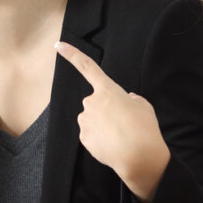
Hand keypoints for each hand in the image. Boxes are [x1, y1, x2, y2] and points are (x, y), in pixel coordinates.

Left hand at [55, 41, 169, 202]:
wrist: (139, 157)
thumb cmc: (144, 129)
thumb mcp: (143, 107)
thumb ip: (131, 99)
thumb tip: (125, 100)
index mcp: (107, 89)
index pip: (87, 67)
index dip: (71, 54)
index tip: (58, 45)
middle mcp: (91, 101)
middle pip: (95, 103)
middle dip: (106, 111)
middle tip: (123, 124)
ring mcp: (85, 119)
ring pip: (92, 120)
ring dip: (103, 126)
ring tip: (120, 136)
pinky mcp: (82, 136)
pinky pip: (90, 135)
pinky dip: (100, 139)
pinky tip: (112, 145)